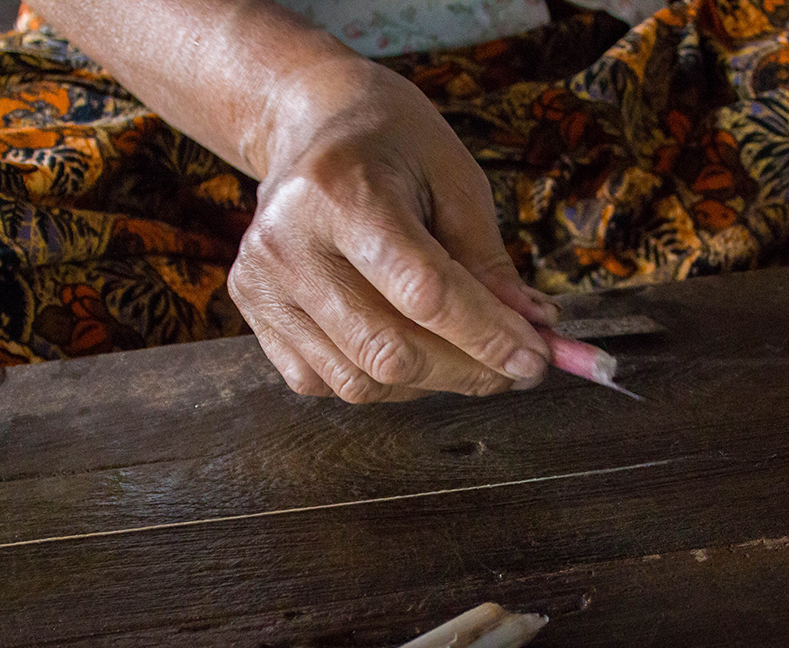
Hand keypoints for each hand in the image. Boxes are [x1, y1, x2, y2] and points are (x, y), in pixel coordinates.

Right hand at [229, 58, 553, 401]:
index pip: (424, 292)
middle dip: (467, 371)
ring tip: (464, 352)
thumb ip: (489, 261)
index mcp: (339, 191)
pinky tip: (406, 344)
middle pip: (389, 350)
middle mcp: (287, 243)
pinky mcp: (254, 314)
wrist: (312, 125)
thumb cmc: (391, 145)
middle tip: (514, 368)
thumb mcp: (454, 178)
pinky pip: (326, 382)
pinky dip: (380, 381)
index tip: (534, 359)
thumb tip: (531, 329)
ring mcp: (262, 284)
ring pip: (359, 381)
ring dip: (429, 382)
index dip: (487, 336)